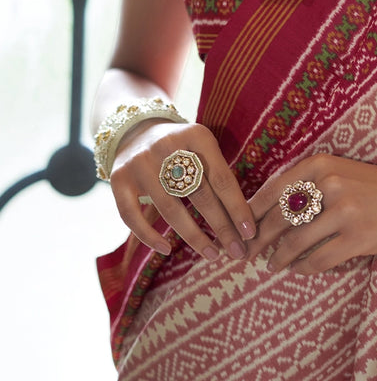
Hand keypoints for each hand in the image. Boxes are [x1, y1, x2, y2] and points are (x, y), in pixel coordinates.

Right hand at [109, 120, 255, 260]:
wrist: (136, 130)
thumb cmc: (181, 147)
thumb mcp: (202, 146)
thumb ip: (218, 173)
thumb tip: (244, 219)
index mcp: (196, 135)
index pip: (222, 178)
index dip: (237, 208)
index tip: (250, 232)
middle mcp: (167, 145)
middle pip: (200, 194)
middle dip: (222, 227)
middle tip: (237, 251)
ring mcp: (141, 162)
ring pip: (170, 209)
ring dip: (194, 236)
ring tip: (212, 254)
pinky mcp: (118, 178)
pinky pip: (132, 216)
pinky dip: (150, 236)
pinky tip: (167, 250)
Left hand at [246, 154, 376, 274]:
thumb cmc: (376, 184)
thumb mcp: (341, 170)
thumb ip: (308, 183)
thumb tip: (269, 209)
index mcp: (321, 163)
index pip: (273, 190)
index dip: (252, 213)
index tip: (238, 228)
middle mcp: (330, 183)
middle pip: (279, 218)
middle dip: (258, 239)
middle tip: (246, 252)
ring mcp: (345, 211)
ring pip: (296, 242)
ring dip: (279, 257)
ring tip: (273, 264)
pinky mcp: (358, 237)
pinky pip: (319, 259)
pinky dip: (305, 268)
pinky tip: (301, 269)